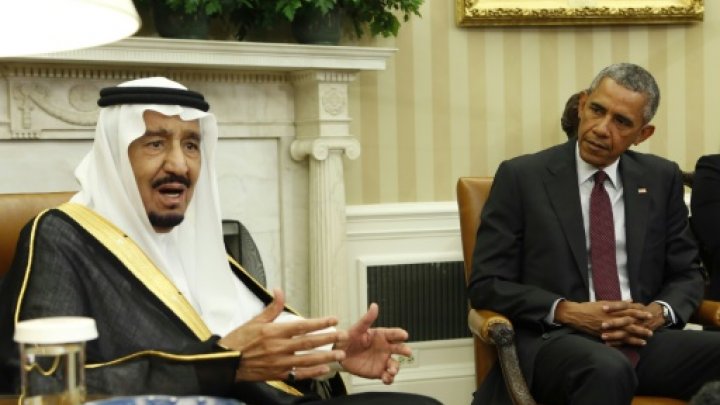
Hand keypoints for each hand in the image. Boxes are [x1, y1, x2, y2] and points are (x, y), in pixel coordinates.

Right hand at [218, 289, 346, 381]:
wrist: (226, 362)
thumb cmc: (239, 341)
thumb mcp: (255, 320)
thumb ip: (272, 307)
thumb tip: (279, 291)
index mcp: (274, 332)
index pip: (303, 325)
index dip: (320, 322)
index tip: (333, 319)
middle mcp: (279, 347)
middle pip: (309, 342)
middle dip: (328, 339)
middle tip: (343, 336)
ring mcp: (279, 362)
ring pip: (307, 359)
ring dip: (325, 357)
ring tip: (339, 355)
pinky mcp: (278, 374)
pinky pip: (299, 374)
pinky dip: (312, 372)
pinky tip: (324, 369)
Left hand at [335, 303, 412, 384]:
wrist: (340, 355)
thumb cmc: (348, 339)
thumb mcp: (356, 328)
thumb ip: (366, 319)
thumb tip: (374, 306)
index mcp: (381, 336)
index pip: (393, 334)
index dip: (399, 334)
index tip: (404, 335)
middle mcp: (385, 348)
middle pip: (399, 349)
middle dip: (404, 350)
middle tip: (407, 351)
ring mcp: (383, 360)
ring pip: (394, 364)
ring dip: (395, 368)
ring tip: (391, 370)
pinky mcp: (378, 372)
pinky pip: (387, 377)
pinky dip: (389, 378)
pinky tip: (387, 378)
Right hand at [555, 300, 652, 346]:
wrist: (576, 315)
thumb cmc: (589, 307)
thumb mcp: (603, 302)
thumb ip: (618, 303)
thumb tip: (630, 301)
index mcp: (612, 310)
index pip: (629, 311)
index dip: (639, 313)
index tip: (649, 315)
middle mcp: (611, 319)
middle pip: (628, 324)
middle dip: (640, 328)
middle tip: (650, 332)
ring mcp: (607, 328)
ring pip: (623, 334)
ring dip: (635, 338)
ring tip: (645, 341)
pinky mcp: (602, 334)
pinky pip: (615, 340)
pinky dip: (623, 343)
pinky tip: (630, 345)